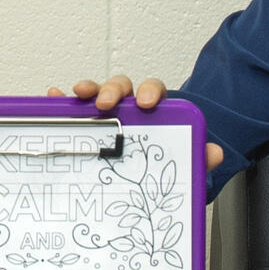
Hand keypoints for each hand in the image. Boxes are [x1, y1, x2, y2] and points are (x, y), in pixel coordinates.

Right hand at [46, 74, 225, 169]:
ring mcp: (106, 114)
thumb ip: (199, 160)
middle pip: (123, 86)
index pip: (154, 91)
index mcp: (154, 112)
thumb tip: (214, 152)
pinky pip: (74, 108)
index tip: (146, 102)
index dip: (149, 91)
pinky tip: (54, 98)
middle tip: (108, 103)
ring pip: (97, 93)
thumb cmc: (161, 166)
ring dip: (89, 90)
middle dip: (114, 89)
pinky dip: (63, 101)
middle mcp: (129, 107)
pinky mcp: (87, 123)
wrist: (146, 182)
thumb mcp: (181, 166)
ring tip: (78, 94)